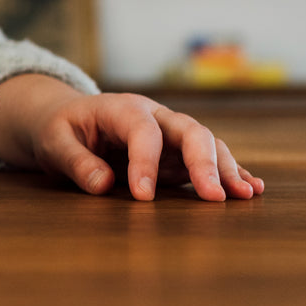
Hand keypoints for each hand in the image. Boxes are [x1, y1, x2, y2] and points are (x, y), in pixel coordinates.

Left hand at [0, 74, 264, 200]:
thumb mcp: (55, 142)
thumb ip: (76, 162)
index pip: (143, 132)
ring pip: (208, 145)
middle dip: (204, 163)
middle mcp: (156, 117)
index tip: (143, 197)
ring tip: (243, 196)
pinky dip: (230, 173)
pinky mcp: (178, 155)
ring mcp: (171, 135)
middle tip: (214, 197)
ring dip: (226, 170)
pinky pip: (209, 161)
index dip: (146, 162)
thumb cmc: (60, 130)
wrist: (68, 120)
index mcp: (123, 108)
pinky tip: (250, 189)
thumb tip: (102, 185)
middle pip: (190, 131)